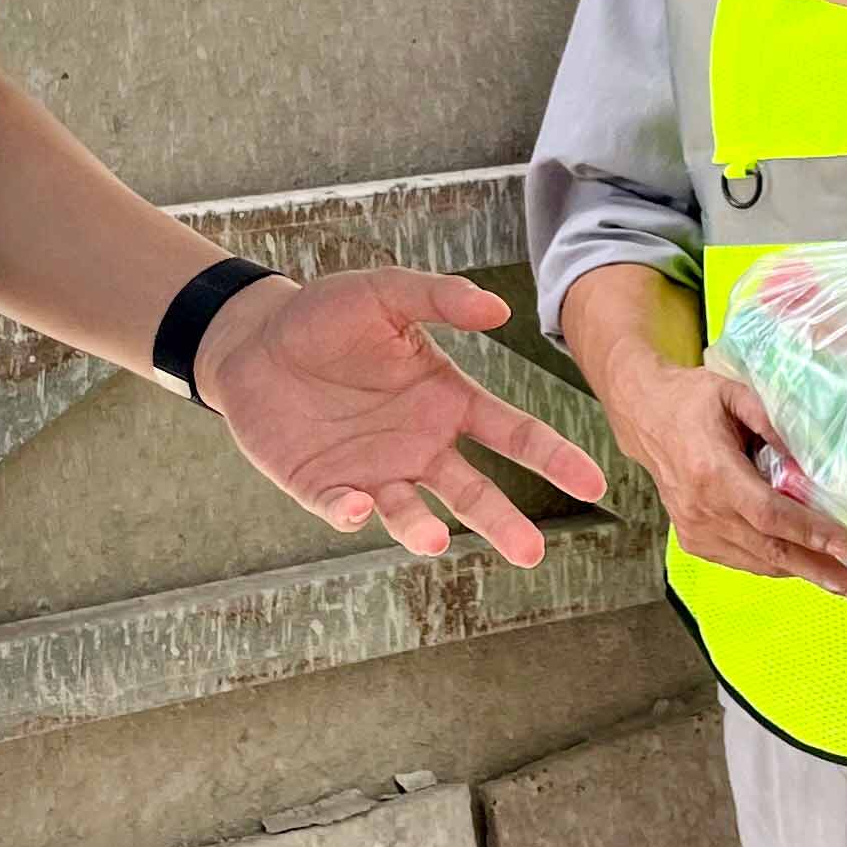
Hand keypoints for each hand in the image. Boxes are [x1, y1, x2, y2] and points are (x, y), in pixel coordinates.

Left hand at [196, 269, 606, 566]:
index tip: (594, 483)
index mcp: (448, 400)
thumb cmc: (325, 315)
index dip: (554, 457)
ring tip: (436, 538)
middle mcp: (421, 445)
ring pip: (414, 513)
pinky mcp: (326, 488)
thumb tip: (500, 309)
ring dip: (424, 529)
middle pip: (475, 491)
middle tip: (532, 553)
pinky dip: (353, 513)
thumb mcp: (385, 293)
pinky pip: (346, 509)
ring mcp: (375, 471)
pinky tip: (358, 504)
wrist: (252, 340)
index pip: (513, 433)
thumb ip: (440, 299)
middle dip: (504, 523)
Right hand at [596, 360, 846, 604]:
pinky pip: (744, 560)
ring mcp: (696, 529)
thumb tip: (814, 455)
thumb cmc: (692, 399)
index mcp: (712, 472)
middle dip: (822, 571)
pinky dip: (778, 563)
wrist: (645, 416)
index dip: (809, 531)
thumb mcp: (736, 394)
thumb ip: (774, 421)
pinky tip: (808, 563)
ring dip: (805, 572)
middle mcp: (703, 509)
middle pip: (770, 550)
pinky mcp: (694, 539)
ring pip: (760, 561)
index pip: (769, 514)